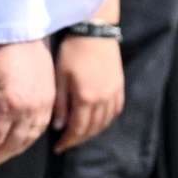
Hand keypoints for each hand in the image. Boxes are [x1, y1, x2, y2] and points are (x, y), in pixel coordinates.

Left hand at [0, 36, 54, 167]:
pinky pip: (39, 131)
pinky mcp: (51, 103)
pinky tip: (16, 145)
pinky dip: (26, 142)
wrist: (27, 33)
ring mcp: (43, 108)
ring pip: (27, 141)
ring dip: (10, 153)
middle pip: (11, 144)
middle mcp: (29, 110)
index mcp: (9, 104)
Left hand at [51, 32, 124, 150]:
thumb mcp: (60, 76)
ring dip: (92, 133)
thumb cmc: (72, 50)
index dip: (67, 141)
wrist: (94, 30)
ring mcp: (113, 93)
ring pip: (104, 123)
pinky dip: (106, 121)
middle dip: (78, 139)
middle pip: (91, 129)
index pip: (77, 129)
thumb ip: (60, 103)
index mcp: (86, 98)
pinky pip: (115, 111)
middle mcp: (102, 100)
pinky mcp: (119, 86)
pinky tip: (98, 122)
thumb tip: (58, 126)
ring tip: (80, 135)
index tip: (57, 147)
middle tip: (67, 144)